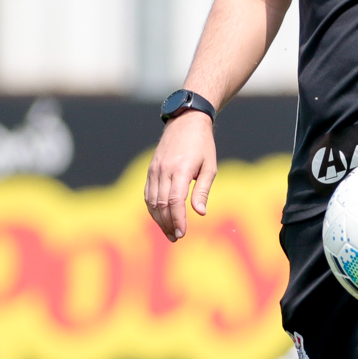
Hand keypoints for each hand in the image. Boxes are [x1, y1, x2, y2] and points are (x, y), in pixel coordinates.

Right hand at [144, 112, 216, 241]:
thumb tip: (200, 213)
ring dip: (159, 219)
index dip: (177, 219)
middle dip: (168, 224)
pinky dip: (152, 208)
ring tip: (169, 232)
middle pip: (161, 204)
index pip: (174, 201)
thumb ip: (202, 190)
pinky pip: (148, 194)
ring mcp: (154, 170)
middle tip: (177, 237)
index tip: (183, 233)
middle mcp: (163, 170)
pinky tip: (160, 218)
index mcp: (180, 169)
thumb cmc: (202, 145)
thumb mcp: (210, 167)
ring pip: (151, 201)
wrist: (186, 121)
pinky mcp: (150, 170)